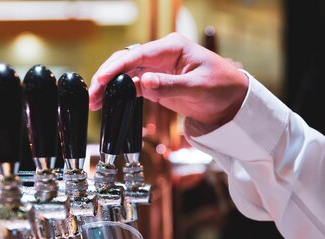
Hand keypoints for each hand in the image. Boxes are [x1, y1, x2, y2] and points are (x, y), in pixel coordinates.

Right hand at [88, 32, 248, 126]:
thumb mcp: (197, 88)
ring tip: (95, 103)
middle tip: (93, 95)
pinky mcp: (157, 83)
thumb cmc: (221, 89)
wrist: (232, 103)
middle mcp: (161, 55)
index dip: (116, 68)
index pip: (138, 55)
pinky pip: (133, 86)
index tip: (101, 81)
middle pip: (126, 61)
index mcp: (172, 48)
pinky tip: (108, 104)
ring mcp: (157, 69)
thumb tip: (143, 83)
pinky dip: (120, 94)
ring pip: (126, 74)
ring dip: (109, 88)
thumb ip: (169, 86)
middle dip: (107, 77)